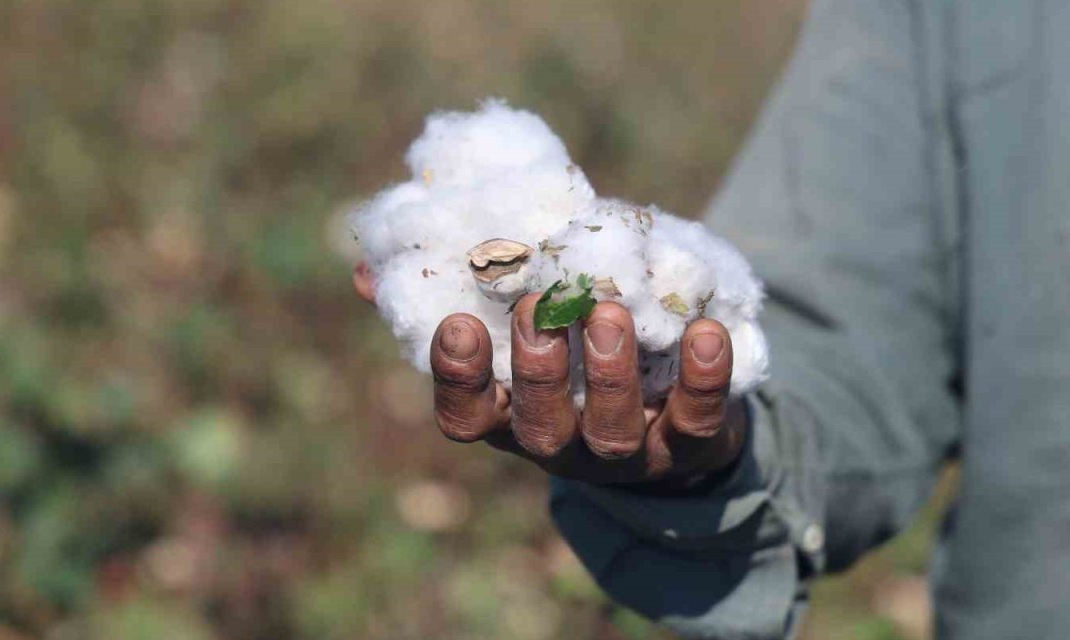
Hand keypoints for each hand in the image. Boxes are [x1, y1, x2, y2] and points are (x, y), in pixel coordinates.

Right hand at [353, 261, 745, 487]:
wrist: (674, 409)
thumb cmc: (573, 354)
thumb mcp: (512, 326)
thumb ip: (451, 295)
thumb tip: (366, 272)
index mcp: (509, 415)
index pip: (466, 417)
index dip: (457, 379)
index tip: (455, 324)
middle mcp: (561, 444)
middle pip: (539, 429)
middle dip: (536, 371)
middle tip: (540, 309)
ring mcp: (626, 452)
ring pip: (611, 433)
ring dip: (607, 373)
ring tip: (610, 310)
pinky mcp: (691, 444)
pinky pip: (698, 423)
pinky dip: (702, 380)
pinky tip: (704, 331)